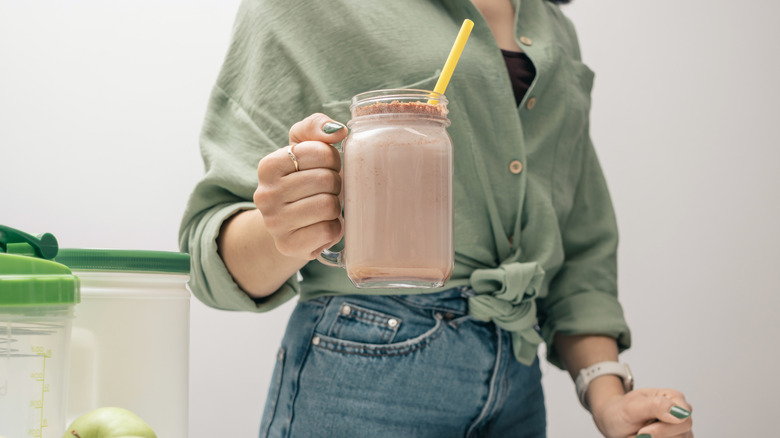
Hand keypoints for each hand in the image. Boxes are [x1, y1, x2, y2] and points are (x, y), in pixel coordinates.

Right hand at [254, 113, 347, 259]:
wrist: (290, 224)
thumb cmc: (303, 180)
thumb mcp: (304, 146)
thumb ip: (316, 126)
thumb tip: (337, 130)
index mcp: (268, 166)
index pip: (317, 152)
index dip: (332, 159)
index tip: (325, 167)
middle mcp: (265, 194)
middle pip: (325, 180)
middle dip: (335, 184)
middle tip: (326, 190)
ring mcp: (274, 223)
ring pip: (328, 206)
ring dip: (335, 206)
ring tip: (324, 207)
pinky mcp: (289, 245)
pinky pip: (328, 230)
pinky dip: (334, 228)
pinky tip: (322, 225)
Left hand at [591, 388, 692, 437]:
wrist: (613, 421)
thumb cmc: (621, 410)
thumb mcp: (632, 406)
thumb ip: (656, 406)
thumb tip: (681, 413)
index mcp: (674, 398)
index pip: (684, 419)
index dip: (664, 429)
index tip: (643, 431)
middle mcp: (681, 415)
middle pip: (682, 434)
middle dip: (657, 436)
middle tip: (639, 433)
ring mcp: (680, 431)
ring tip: (639, 434)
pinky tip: (642, 437)